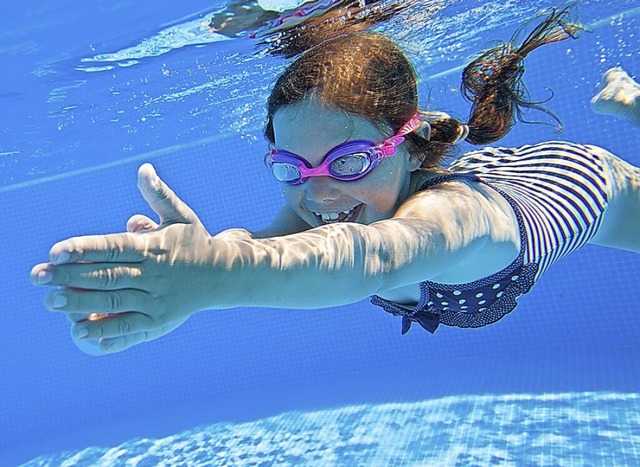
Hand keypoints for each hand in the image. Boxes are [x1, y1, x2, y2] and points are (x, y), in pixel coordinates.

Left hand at [31, 164, 217, 353]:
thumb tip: (143, 168)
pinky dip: (107, 334)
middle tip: (38, 278)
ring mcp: (156, 300)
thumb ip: (158, 195)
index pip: (113, 247)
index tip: (55, 252)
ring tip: (51, 302)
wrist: (224, 275)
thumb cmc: (195, 242)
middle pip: (107, 275)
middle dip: (70, 277)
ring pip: (114, 303)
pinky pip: (131, 330)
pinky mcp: (160, 321)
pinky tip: (83, 335)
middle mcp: (153, 275)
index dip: (83, 249)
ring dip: (81, 304)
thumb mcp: (180, 216)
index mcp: (153, 247)